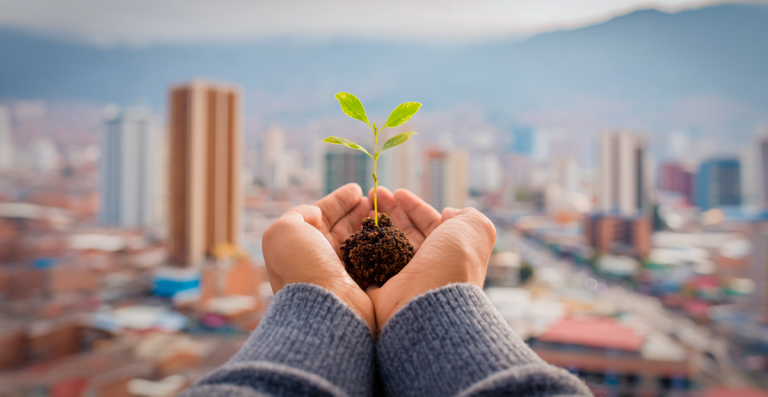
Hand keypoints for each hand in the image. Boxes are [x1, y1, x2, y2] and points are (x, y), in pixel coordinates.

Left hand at [262, 183, 375, 331]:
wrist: (325, 307)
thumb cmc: (302, 266)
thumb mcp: (283, 230)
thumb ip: (297, 214)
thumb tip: (316, 214)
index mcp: (299, 246)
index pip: (320, 216)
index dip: (338, 201)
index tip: (356, 189)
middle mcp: (317, 259)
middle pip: (341, 226)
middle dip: (357, 210)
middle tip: (374, 198)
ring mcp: (339, 273)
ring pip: (358, 240)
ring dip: (370, 223)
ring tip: (383, 211)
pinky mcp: (361, 284)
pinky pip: (372, 257)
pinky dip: (381, 242)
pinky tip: (390, 231)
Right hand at [366, 187, 495, 327]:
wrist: (430, 301)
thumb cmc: (453, 262)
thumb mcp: (474, 228)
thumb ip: (469, 216)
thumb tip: (450, 214)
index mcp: (448, 250)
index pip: (429, 222)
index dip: (414, 206)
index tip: (398, 192)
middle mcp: (427, 264)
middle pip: (405, 230)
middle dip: (390, 209)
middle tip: (374, 194)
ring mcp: (404, 277)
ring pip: (386, 244)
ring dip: (374, 224)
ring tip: (363, 207)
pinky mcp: (382, 289)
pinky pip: (370, 263)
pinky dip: (362, 246)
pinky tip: (356, 231)